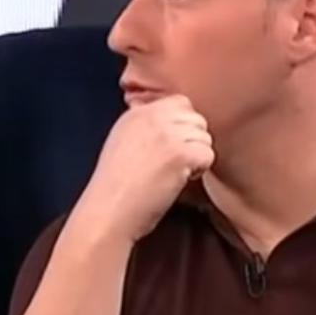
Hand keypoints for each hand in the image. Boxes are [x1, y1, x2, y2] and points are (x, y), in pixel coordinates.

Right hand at [73, 95, 213, 244]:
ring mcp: (166, 134)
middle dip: (192, 141)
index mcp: (137, 113)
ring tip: (174, 173)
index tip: (172, 147)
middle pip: (196, 118)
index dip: (183, 125)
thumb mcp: (122, 142)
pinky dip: (199, 170)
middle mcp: (151, 117)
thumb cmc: (114, 188)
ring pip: (204, 137)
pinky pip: (207, 154)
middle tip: (175, 163)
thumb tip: (176, 124)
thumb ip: (146, 126)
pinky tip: (179, 180)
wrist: (108, 211)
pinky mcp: (179, 154)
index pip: (179, 103)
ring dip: (196, 156)